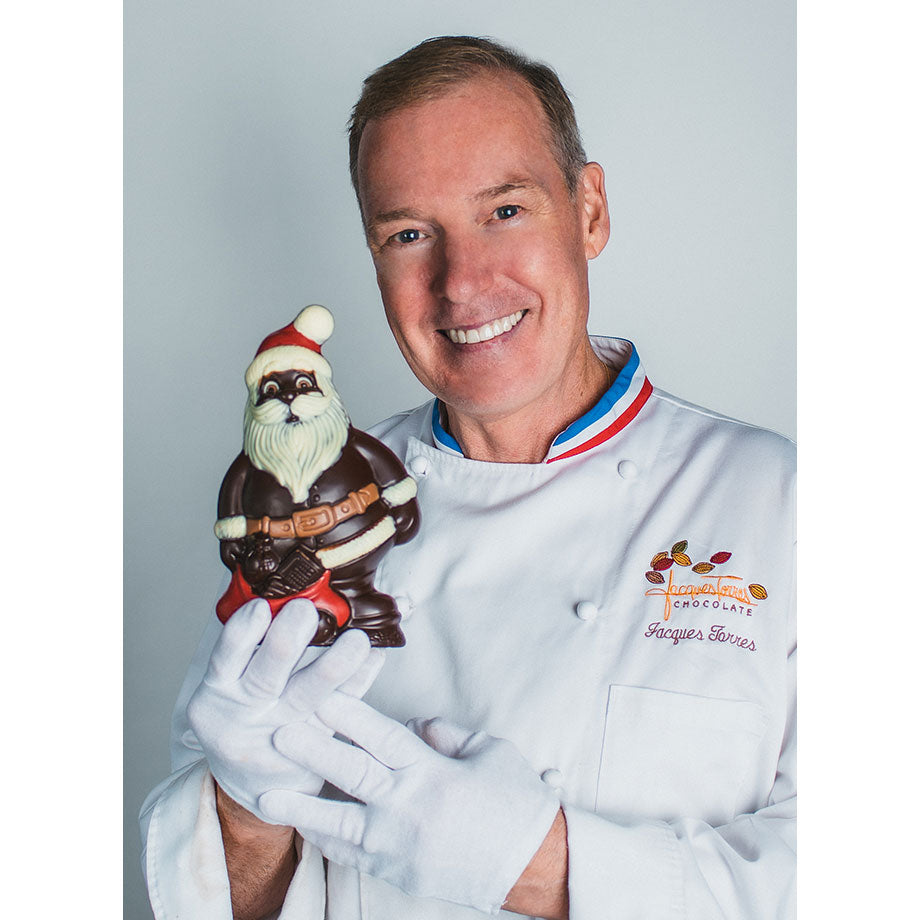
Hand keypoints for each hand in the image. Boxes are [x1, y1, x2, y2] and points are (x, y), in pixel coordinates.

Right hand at [186, 598, 383, 823]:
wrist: (255, 786)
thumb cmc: (245, 716)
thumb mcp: (230, 685)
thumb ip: (251, 644)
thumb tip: (291, 591)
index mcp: (219, 691)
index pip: (225, 658)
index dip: (242, 632)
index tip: (260, 607)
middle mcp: (247, 714)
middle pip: (265, 678)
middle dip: (284, 643)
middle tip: (304, 612)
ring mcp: (280, 735)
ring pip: (306, 698)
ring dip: (332, 666)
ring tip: (356, 640)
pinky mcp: (313, 751)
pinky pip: (340, 712)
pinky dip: (358, 682)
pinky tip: (375, 659)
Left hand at [259, 693, 560, 912]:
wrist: (532, 864)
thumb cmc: (515, 800)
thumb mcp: (488, 749)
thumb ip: (444, 733)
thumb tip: (412, 723)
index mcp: (431, 771)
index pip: (381, 735)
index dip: (348, 713)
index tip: (320, 692)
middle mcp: (408, 807)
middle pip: (352, 773)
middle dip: (312, 751)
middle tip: (276, 732)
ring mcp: (398, 845)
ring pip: (340, 823)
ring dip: (301, 808)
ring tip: (265, 795)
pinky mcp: (396, 873)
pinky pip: (352, 855)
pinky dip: (326, 840)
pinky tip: (303, 828)